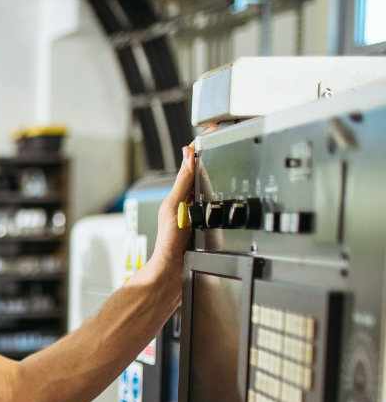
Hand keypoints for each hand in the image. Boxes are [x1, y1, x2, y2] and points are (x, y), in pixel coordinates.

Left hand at [150, 125, 218, 269]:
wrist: (175, 271)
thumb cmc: (170, 244)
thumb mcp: (176, 207)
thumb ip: (183, 181)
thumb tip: (188, 153)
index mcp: (180, 193)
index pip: (192, 163)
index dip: (201, 146)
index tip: (211, 130)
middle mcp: (190, 202)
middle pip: (205, 172)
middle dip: (214, 155)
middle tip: (225, 135)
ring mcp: (201, 214)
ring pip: (214, 188)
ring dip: (222, 174)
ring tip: (228, 153)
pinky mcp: (210, 226)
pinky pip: (221, 206)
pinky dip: (226, 196)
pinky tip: (231, 190)